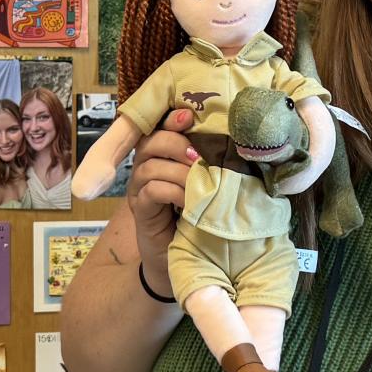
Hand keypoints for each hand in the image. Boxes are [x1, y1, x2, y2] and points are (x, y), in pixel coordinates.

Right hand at [126, 108, 198, 267]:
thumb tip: (232, 142)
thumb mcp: (206, 183)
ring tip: (198, 181)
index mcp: (160, 156)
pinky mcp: (140, 209)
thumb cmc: (197, 214)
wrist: (184, 255)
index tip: (189, 117)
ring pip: (150, 166)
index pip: (158, 127)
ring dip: (178, 171)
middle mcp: (145, 168)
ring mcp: (139, 189)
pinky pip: (151, 191)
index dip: (170, 119)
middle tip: (199, 158)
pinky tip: (189, 200)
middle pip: (149, 142)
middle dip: (176, 144)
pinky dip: (173, 191)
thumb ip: (209, 163)